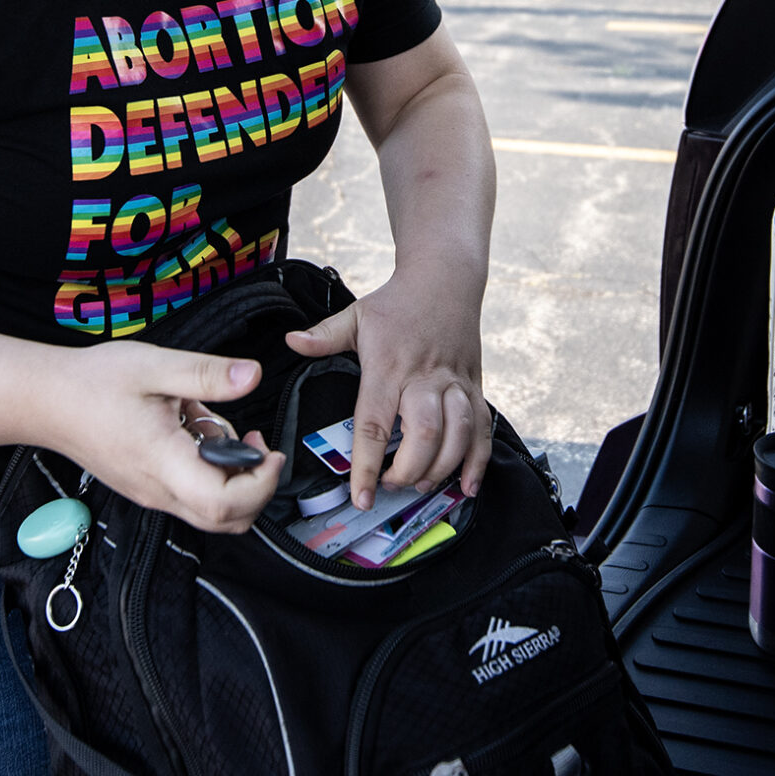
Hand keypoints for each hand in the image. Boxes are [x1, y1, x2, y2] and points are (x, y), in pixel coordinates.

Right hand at [39, 341, 284, 531]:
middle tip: (256, 444)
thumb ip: (206, 374)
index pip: (224, 504)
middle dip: (256, 486)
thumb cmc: (93, 383)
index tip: (270, 451)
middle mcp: (158, 490)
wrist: (45, 400)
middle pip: (226, 520)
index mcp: (162, 462)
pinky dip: (208, 471)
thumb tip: (252, 375)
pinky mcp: (146, 488)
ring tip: (214, 426)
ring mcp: (151, 494)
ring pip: (210, 511)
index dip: (261, 484)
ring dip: (232, 476)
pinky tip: (194, 431)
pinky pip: (191, 496)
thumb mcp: (155, 366)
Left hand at [287, 274, 487, 510]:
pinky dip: (479, 459)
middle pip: (424, 435)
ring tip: (422, 485)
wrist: (446, 279)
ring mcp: (454, 383)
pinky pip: (483, 427)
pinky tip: (468, 484)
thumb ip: (324, 335)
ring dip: (442, 468)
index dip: (368, 465)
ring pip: (458, 434)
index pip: (376, 425)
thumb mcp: (356, 315)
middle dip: (409, 470)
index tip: (362, 496)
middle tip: (392, 485)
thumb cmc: (396, 302)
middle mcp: (425, 379)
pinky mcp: (474, 386)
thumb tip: (291, 341)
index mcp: (389, 367)